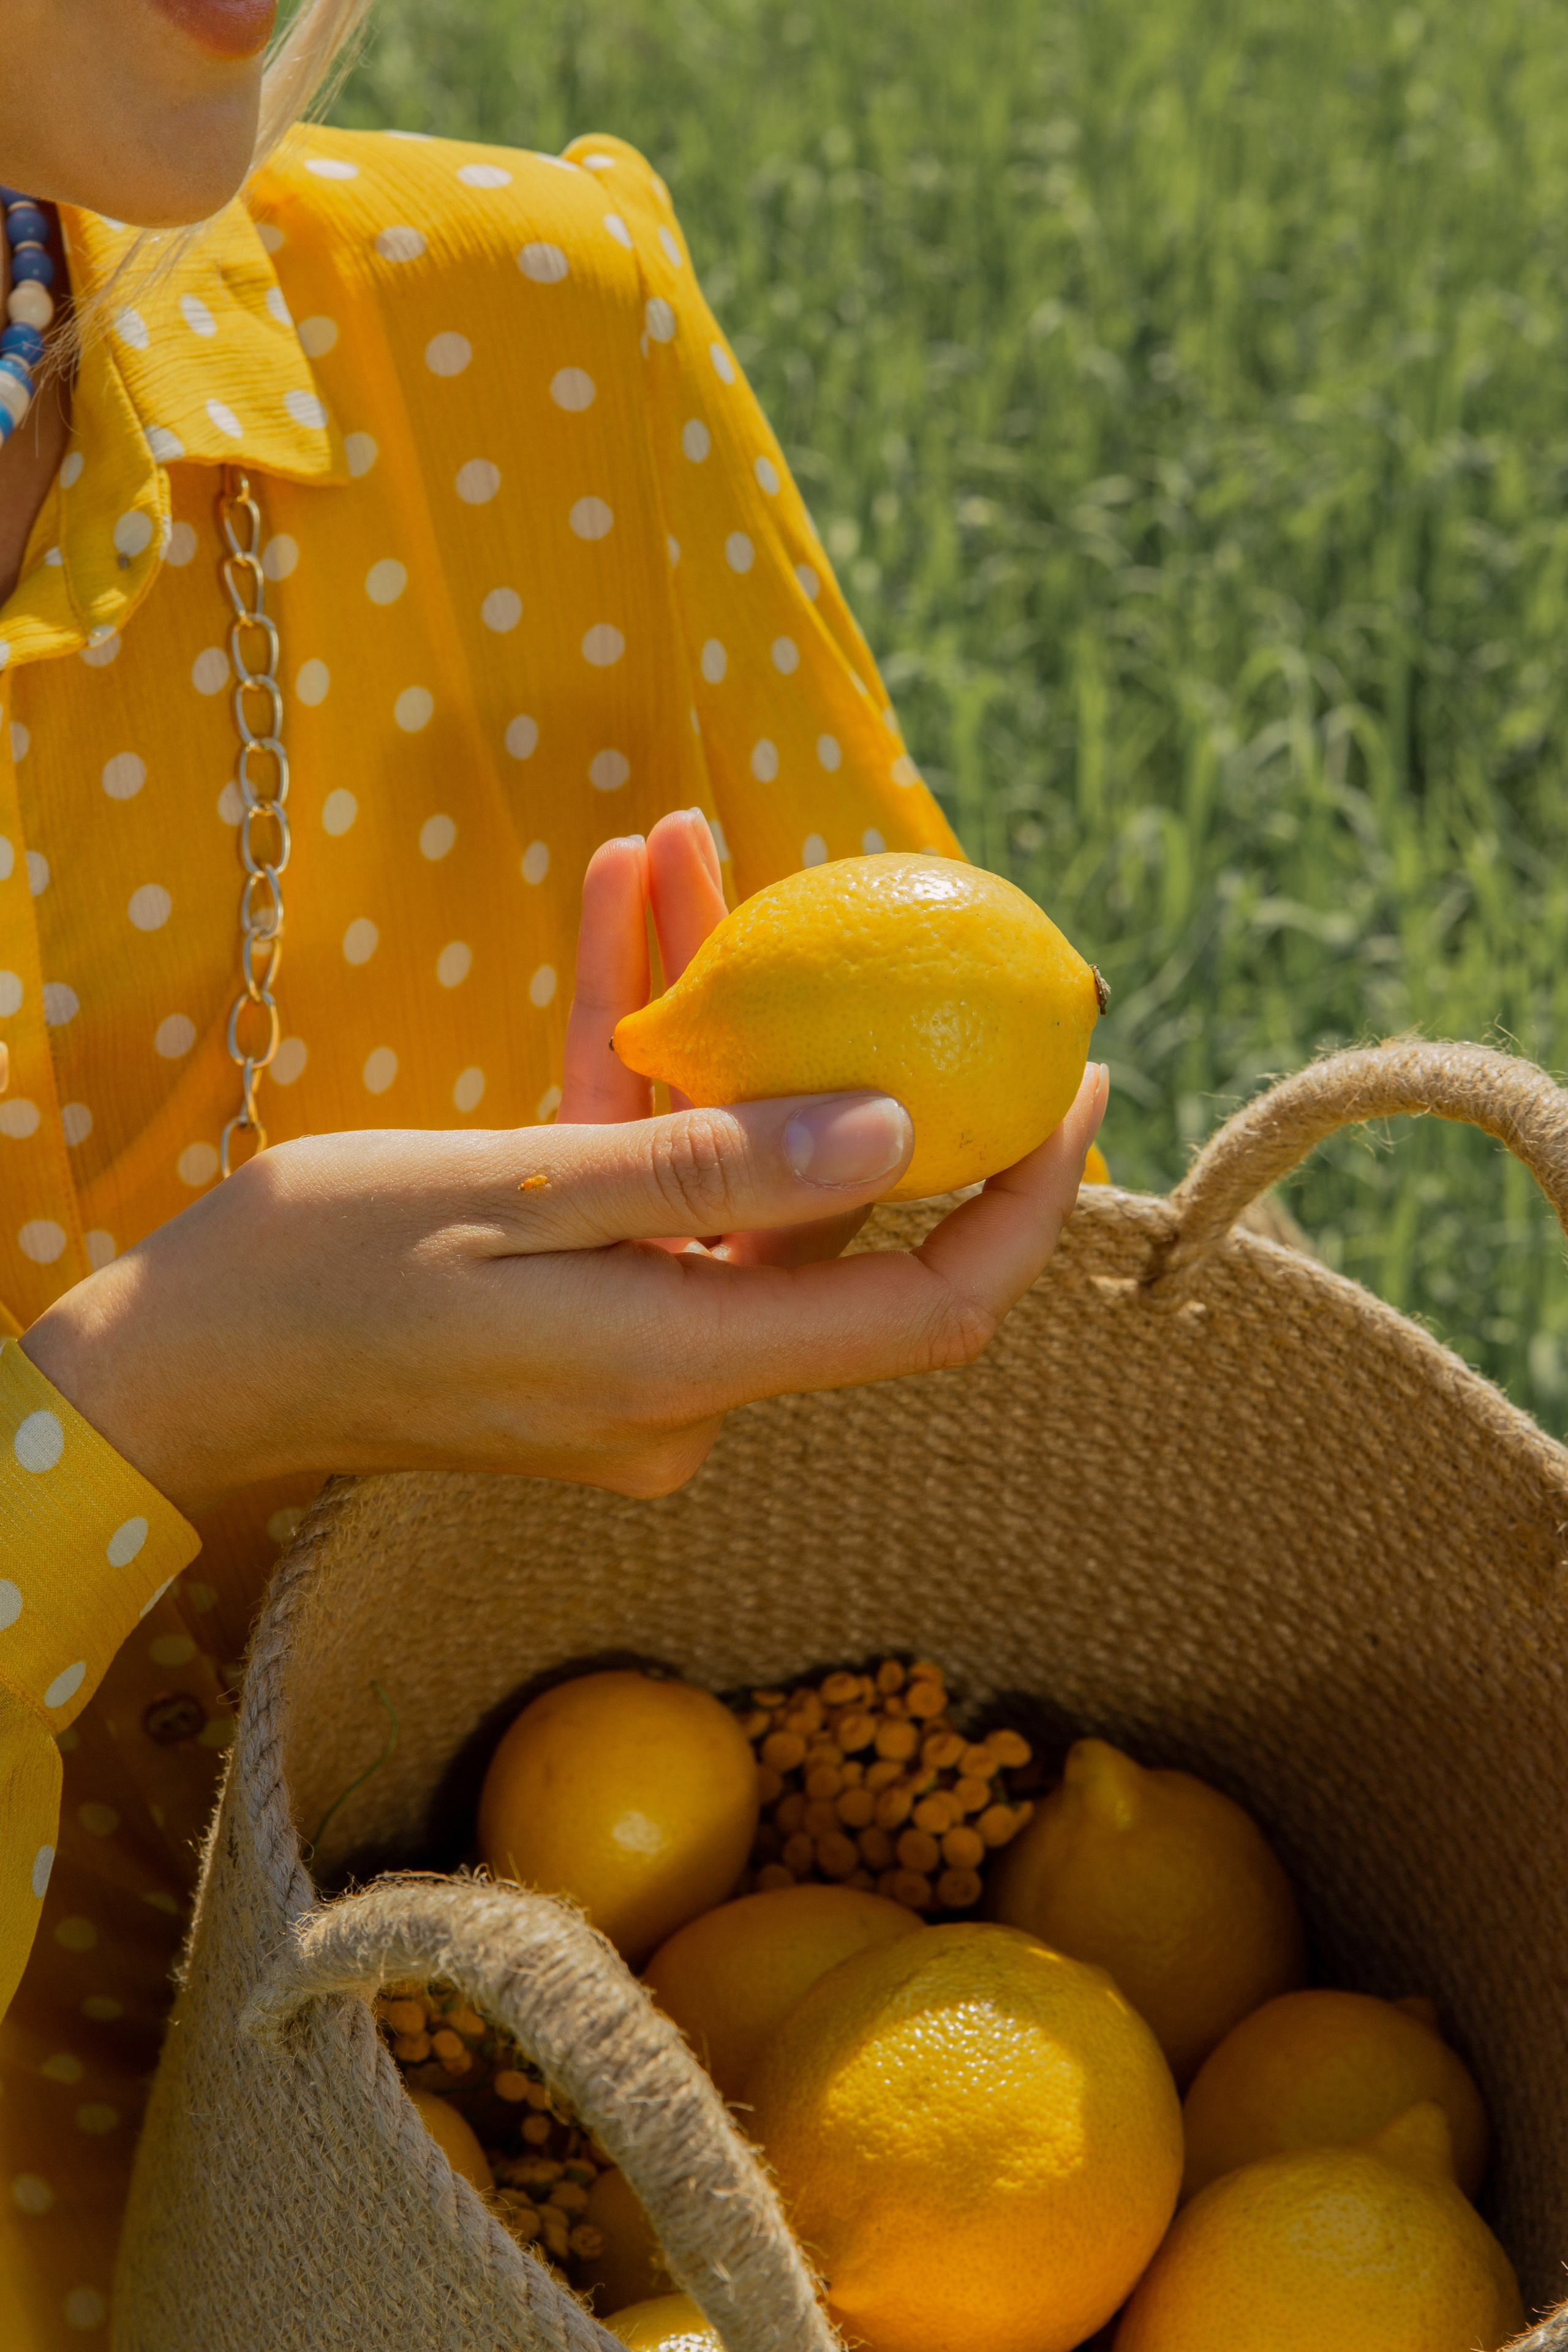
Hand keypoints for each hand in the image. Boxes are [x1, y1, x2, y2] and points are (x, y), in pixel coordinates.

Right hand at [22, 819, 1108, 1516]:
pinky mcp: (584, 1317)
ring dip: (711, 1021)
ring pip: (727, 1173)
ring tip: (675, 851)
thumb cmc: (315, 1277)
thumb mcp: (514, 1191)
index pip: (931, 1307)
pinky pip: (647, 1187)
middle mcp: (685, 1381)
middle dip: (837, 1044)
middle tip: (869, 900)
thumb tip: (895, 1129)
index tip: (1069, 1078)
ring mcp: (635, 1354)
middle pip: (825, 1212)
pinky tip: (617, 919)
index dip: (1021, 1200)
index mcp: (688, 1367)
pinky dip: (636, 1070)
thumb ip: (712, 1168)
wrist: (176, 1365)